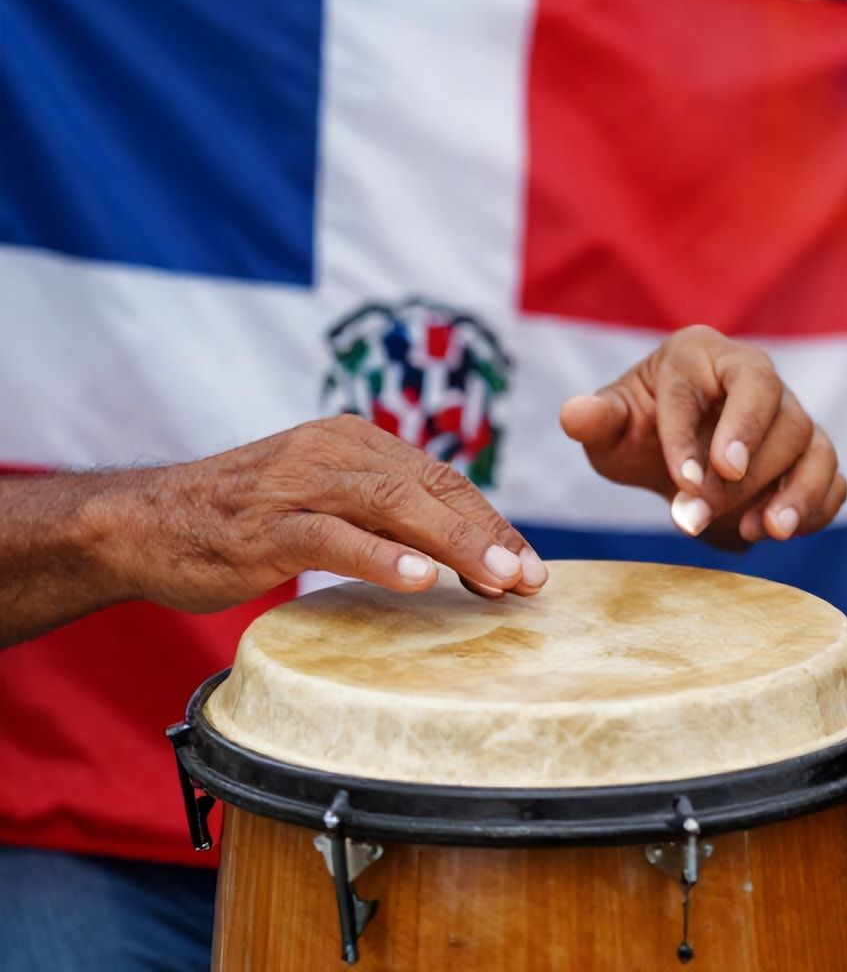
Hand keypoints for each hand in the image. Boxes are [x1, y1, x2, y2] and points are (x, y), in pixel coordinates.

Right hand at [99, 415, 547, 612]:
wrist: (138, 524)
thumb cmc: (242, 523)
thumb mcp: (324, 507)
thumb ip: (384, 519)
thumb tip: (464, 557)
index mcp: (353, 442)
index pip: (441, 481)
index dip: (492, 522)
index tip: (531, 565)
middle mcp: (331, 451)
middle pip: (430, 490)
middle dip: (488, 535)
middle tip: (532, 580)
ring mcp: (296, 485)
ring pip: (394, 507)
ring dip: (454, 545)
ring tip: (499, 579)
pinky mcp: (263, 527)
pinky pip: (333, 537)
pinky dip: (381, 558)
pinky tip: (420, 580)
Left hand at [558, 325, 846, 545]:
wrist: (674, 462)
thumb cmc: (639, 433)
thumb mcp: (610, 429)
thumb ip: (596, 420)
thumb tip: (575, 414)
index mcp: (705, 354)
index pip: (718, 385)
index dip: (702, 433)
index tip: (683, 484)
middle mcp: (758, 376)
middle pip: (777, 414)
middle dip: (743, 474)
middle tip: (696, 519)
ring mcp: (793, 416)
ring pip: (814, 444)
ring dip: (794, 491)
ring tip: (765, 532)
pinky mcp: (811, 457)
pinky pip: (832, 476)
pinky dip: (816, 505)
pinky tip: (780, 532)